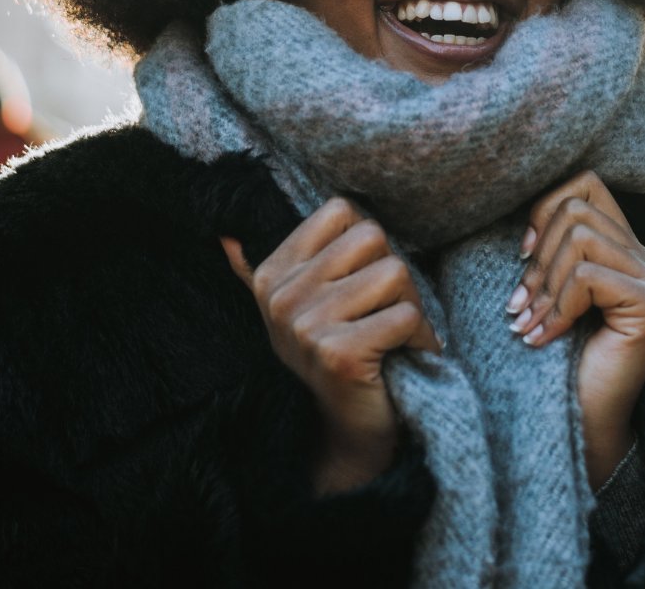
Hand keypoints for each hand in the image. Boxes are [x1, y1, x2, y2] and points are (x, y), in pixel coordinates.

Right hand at [222, 197, 440, 495]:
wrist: (347, 432)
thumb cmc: (338, 356)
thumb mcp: (300, 308)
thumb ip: (266, 270)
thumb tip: (224, 237)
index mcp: (271, 274)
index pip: (341, 211)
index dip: (367, 245)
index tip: (361, 286)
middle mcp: (281, 297)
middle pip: (372, 237)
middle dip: (395, 274)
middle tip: (386, 313)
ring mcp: (306, 327)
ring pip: (394, 273)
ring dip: (410, 306)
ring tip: (393, 335)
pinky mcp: (339, 354)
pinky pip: (406, 315)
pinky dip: (420, 337)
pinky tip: (402, 357)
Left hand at [506, 170, 644, 485]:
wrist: (580, 422)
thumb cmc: (557, 359)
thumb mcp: (548, 289)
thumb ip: (549, 245)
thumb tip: (522, 207)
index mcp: (628, 248)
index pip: (586, 184)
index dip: (543, 211)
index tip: (522, 258)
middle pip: (578, 208)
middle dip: (536, 257)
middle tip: (520, 305)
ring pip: (579, 236)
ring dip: (543, 285)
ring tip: (530, 322)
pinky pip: (588, 275)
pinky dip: (557, 306)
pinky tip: (545, 337)